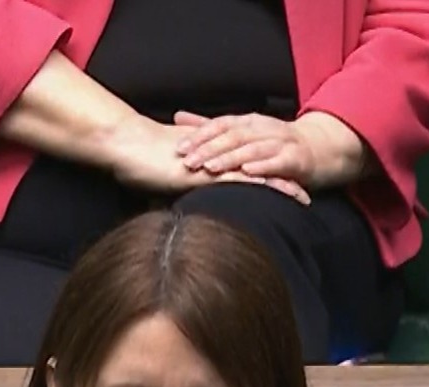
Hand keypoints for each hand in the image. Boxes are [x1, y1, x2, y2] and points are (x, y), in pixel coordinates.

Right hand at [102, 115, 310, 204]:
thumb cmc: (131, 159)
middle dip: (281, 174)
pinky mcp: (209, 172)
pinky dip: (267, 187)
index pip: (240, 160)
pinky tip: (285, 195)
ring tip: (303, 196)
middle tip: (304, 185)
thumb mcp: (150, 174)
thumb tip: (156, 200)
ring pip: (257, 172)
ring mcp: (214, 162)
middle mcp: (215, 155)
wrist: (125, 145)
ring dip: (282, 184)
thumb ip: (161, 183)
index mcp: (205, 154)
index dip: (262, 168)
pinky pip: (246, 180)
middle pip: (256, 164)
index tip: (281, 177)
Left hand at [176, 110, 367, 189]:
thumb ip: (210, 126)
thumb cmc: (273, 143)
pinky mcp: (297, 159)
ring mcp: (282, 142)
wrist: (320, 150)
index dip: (200, 135)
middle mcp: (264, 128)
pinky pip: (279, 162)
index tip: (179, 148)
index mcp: (248, 122)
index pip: (221, 125)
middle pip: (234, 136)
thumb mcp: (242, 132)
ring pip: (254, 148)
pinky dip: (264, 166)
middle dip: (210, 149)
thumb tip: (177, 117)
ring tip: (211, 168)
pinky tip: (248, 172)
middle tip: (188, 161)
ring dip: (231, 158)